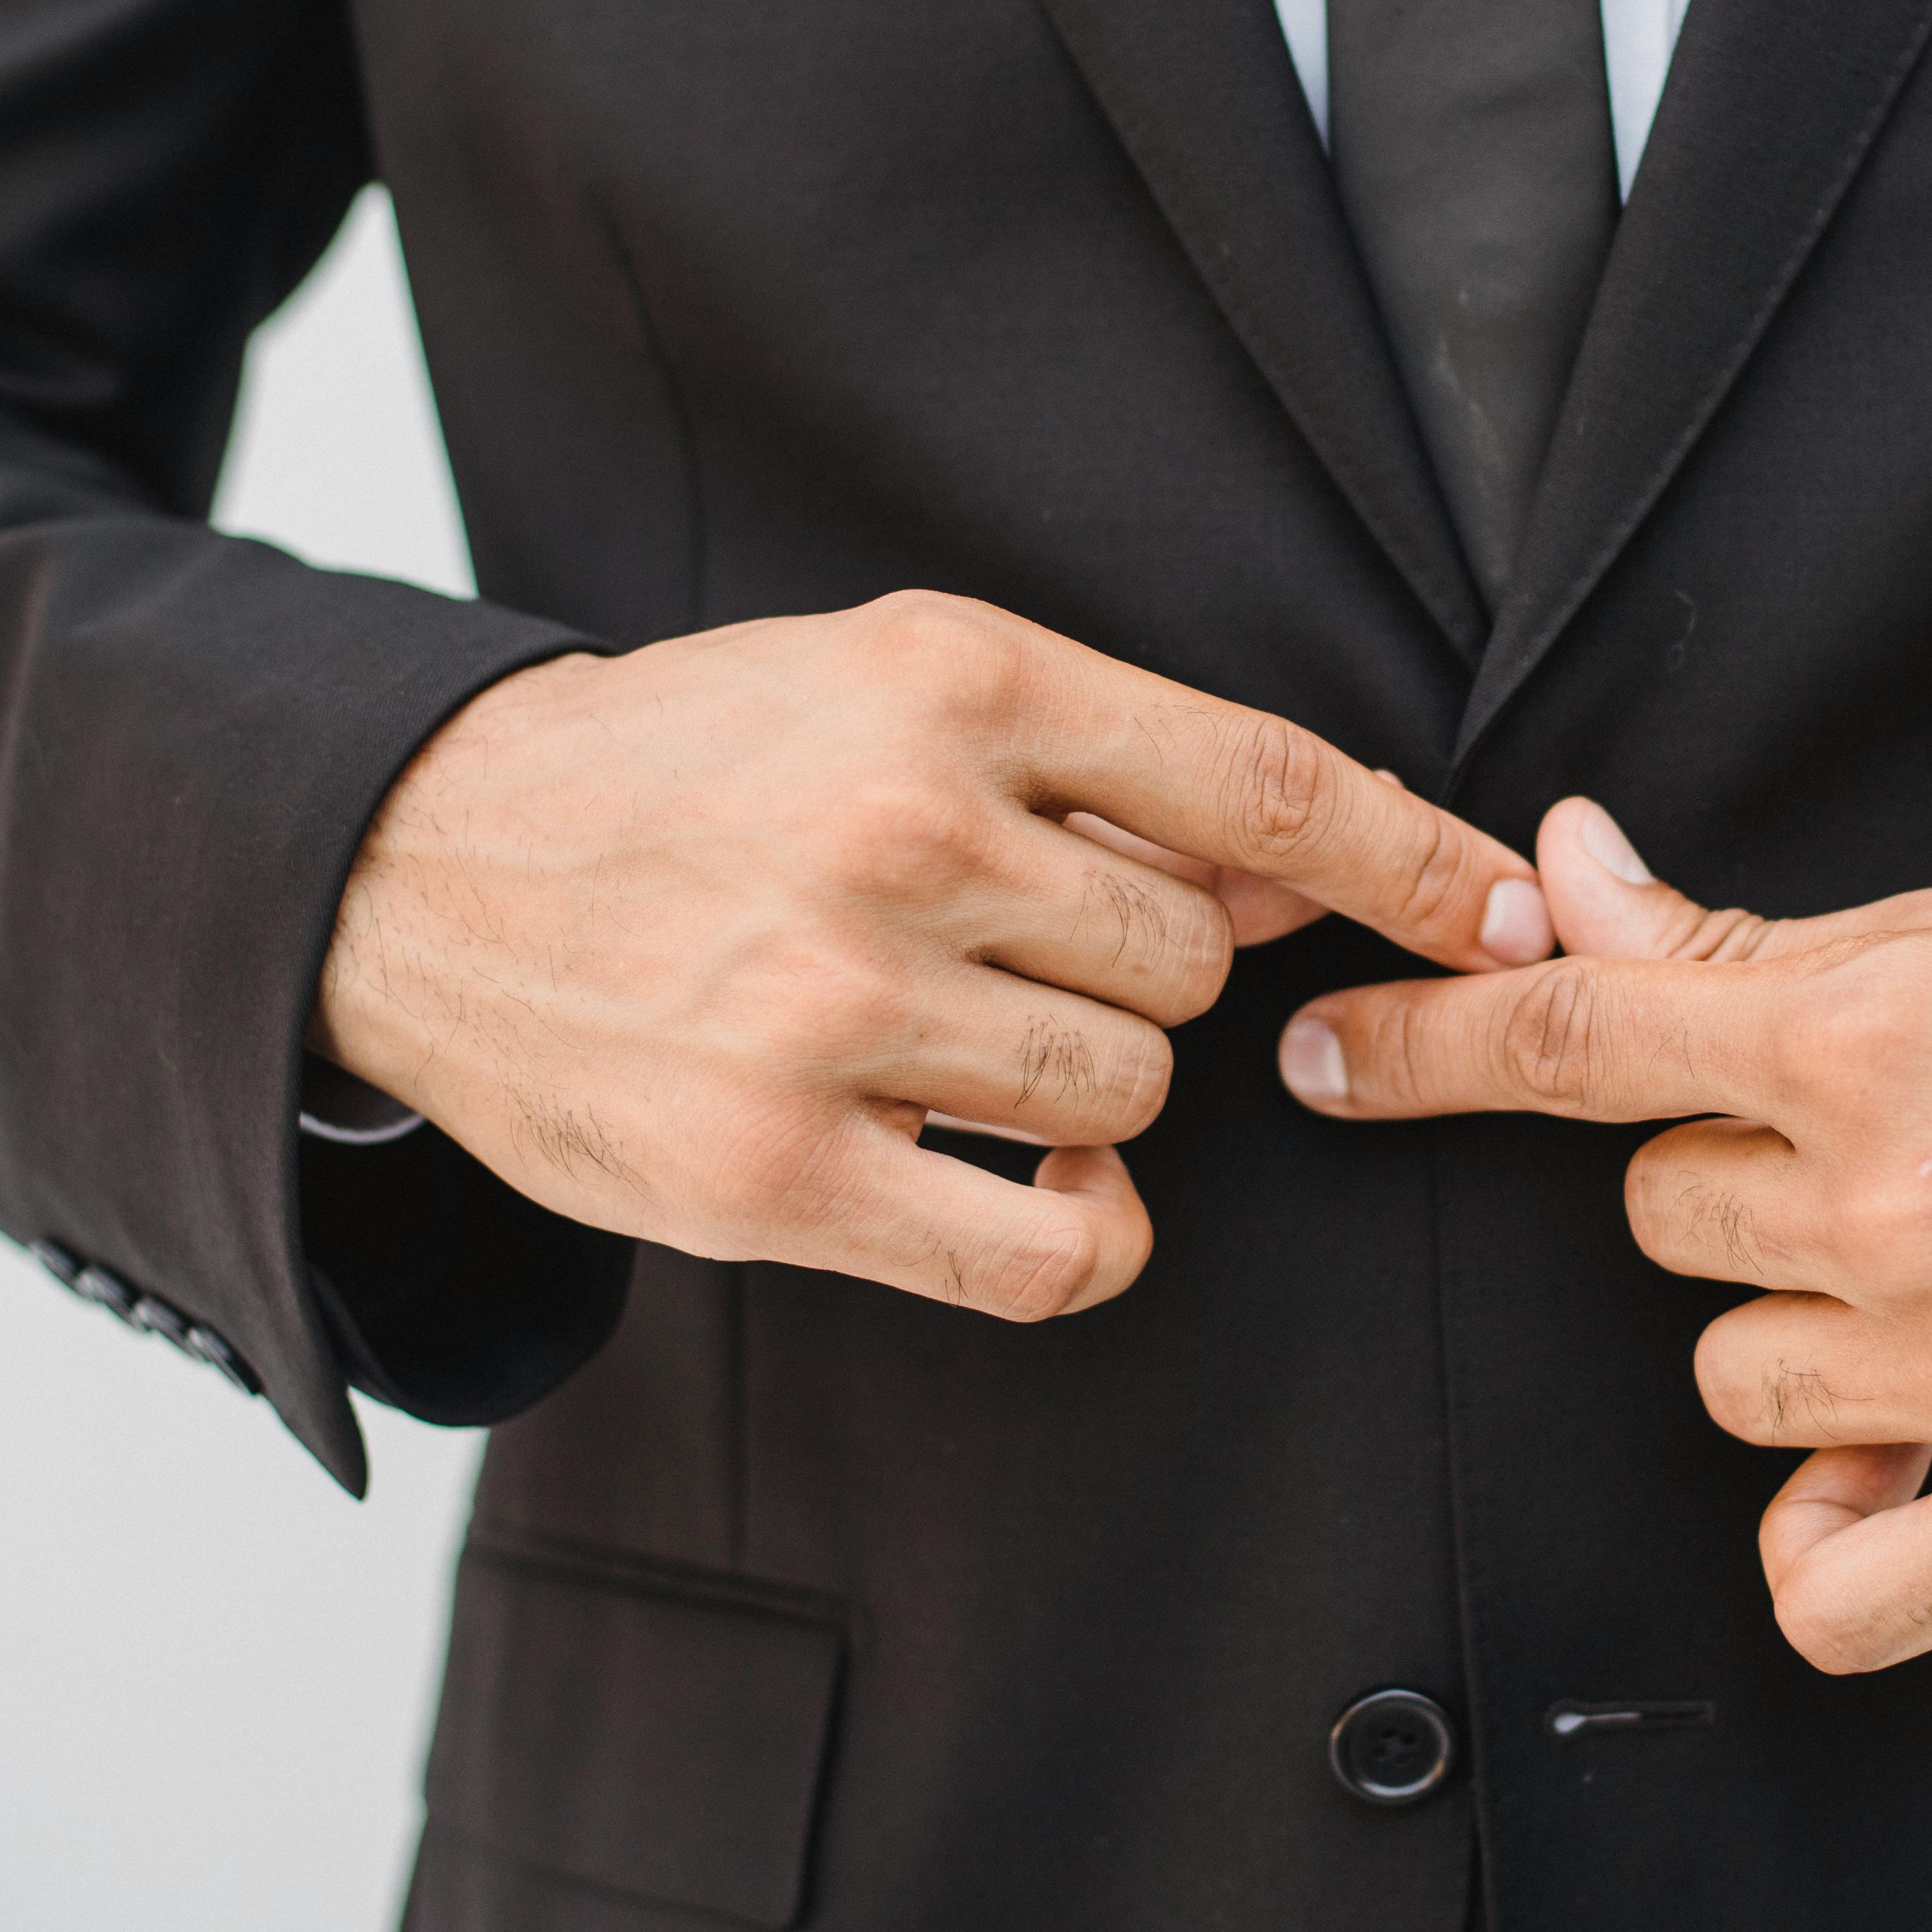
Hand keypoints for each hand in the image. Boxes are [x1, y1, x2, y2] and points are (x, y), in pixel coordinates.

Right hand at [313, 591, 1546, 1318]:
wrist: (423, 868)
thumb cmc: (692, 775)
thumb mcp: (887, 690)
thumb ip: (1105, 773)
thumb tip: (1307, 879)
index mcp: (948, 681)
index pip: (1259, 782)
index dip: (1412, 860)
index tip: (1508, 913)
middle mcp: (900, 833)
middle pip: (1192, 969)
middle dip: (1131, 978)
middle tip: (992, 956)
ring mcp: (830, 1007)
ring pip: (1126, 1101)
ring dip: (1072, 1094)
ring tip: (931, 1041)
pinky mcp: (770, 1171)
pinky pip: (1046, 1250)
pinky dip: (1069, 1238)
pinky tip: (1005, 1188)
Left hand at [1275, 801, 1931, 1670]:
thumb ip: (1750, 943)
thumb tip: (1573, 876)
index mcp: (1870, 1044)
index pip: (1573, 1042)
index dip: (1423, 1046)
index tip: (1324, 1063)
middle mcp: (1899, 1211)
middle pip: (1662, 1221)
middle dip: (1746, 1187)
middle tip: (1903, 1161)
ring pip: (1731, 1378)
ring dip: (1806, 1339)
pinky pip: (1827, 1587)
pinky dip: (1837, 1537)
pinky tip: (1901, 1467)